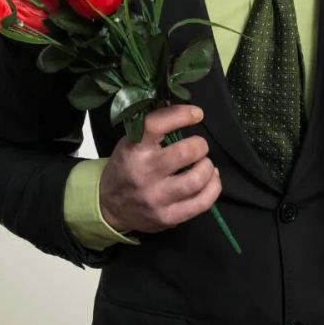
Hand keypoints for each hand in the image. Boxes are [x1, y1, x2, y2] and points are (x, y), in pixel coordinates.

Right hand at [99, 104, 221, 233]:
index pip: (158, 124)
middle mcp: (145, 172)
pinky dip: (213, 187)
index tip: (197, 114)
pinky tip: (210, 179)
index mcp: (134, 148)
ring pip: (197, 179)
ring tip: (204, 164)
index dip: (182, 114)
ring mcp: (157, 198)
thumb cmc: (127, 166)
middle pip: (186, 152)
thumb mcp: (131, 141)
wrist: (109, 206)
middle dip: (200, 145)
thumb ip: (156, 126)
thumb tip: (185, 107)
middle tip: (198, 147)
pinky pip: (202, 203)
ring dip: (208, 167)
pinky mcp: (168, 217)